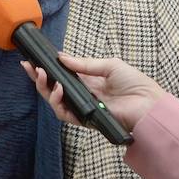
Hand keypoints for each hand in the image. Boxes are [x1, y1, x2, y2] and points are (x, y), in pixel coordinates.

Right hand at [21, 54, 163, 132]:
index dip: (46, 70)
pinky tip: (58, 90)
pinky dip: (58, 102)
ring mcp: (82, 108)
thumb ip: (84, 64)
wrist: (148, 103)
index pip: (60, 76)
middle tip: (30, 67)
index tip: (32, 60)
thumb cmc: (134, 84)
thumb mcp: (109, 65)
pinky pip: (64, 114)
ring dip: (45, 89)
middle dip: (38, 79)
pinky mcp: (85, 120)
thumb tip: (62, 57)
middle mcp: (82, 95)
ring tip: (43, 76)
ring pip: (54, 103)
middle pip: (52, 89)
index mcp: (87, 81)